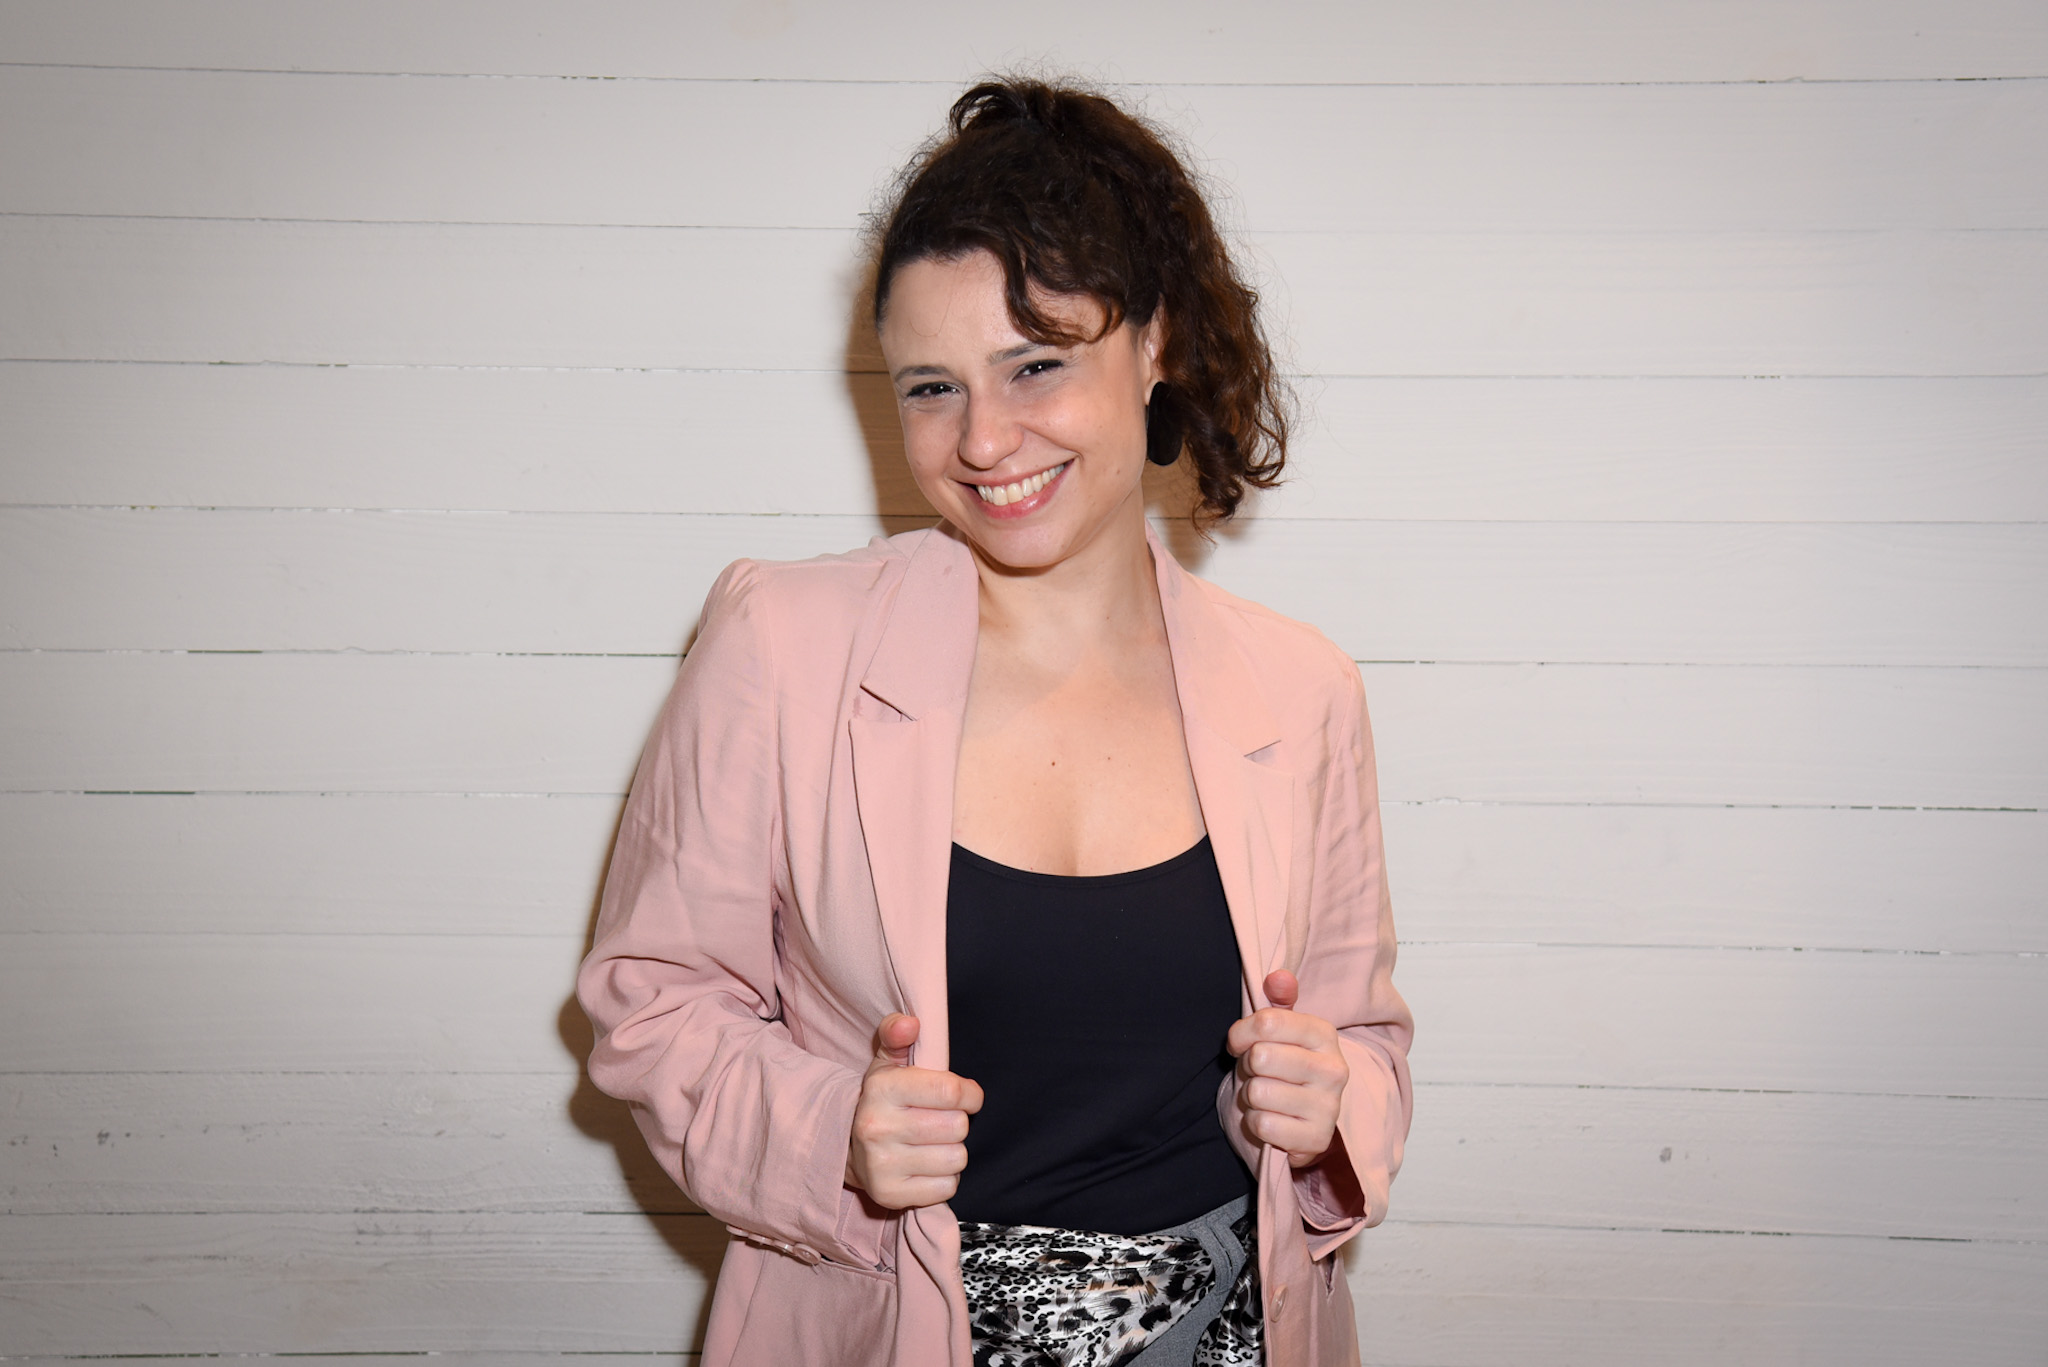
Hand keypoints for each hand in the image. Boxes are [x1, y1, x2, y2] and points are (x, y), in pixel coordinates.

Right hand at [844, 1013, 983, 1209]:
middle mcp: (878, 1127)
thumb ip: (897, 1035)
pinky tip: (927, 1166)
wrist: (846, 1149)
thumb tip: (909, 1023)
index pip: (951, 1092)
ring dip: (952, 1151)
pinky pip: (947, 1187)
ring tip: (933, 1144)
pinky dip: (945, 1178)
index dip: (970, 1094)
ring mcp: (882, 1164)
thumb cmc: (882, 1101)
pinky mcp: (889, 1195)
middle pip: (958, 1127)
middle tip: (941, 1121)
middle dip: (957, 1122)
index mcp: (882, 1088)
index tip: (968, 1096)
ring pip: (957, 1159)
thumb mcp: (886, 1064)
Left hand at [1226, 970, 1347, 1167]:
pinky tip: (1273, 1120)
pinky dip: (1257, 1124)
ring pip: (1258, 1092)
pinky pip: (1263, 1124)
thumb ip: (1277, 1002)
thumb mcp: (1279, 1033)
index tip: (1241, 1044)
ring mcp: (1329, 1106)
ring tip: (1267, 1096)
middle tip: (1259, 1074)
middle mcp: (1335, 1069)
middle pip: (1260, 1057)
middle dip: (1248, 1067)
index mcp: (1324, 1034)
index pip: (1266, 1021)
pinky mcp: (1317, 1139)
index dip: (1240, 1033)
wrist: (1299, 1122)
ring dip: (1252, 1098)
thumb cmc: (1283, 1070)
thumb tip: (1279, 977)